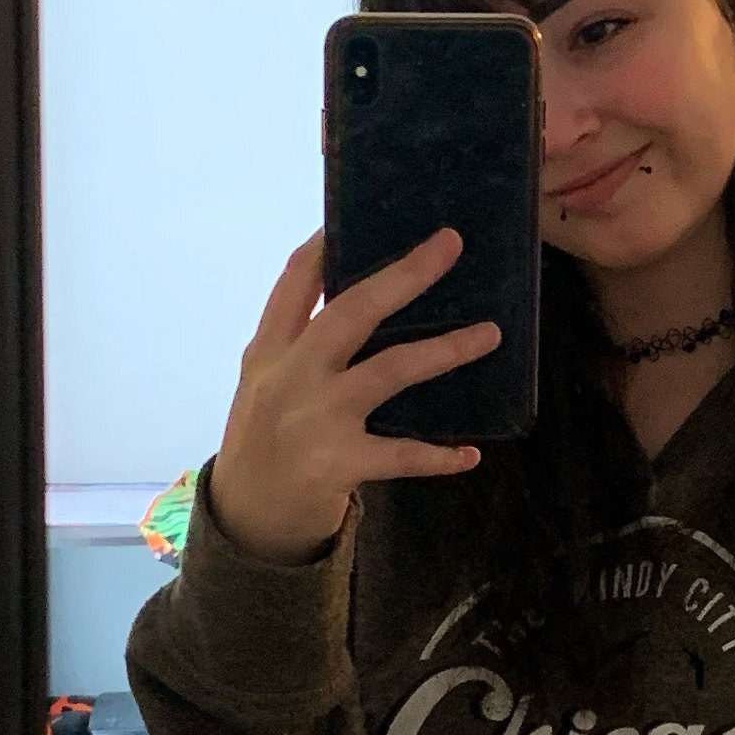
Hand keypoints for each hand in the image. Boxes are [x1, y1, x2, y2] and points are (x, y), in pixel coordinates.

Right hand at [207, 225, 504, 564]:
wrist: (244, 522)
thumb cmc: (264, 442)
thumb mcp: (265, 384)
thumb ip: (300, 344)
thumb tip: (367, 297)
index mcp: (269, 350)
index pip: (296, 281)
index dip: (330, 244)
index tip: (368, 212)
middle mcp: (290, 376)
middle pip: (351, 311)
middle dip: (404, 275)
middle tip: (450, 245)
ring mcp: (314, 419)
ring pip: (391, 370)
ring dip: (446, 350)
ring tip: (490, 334)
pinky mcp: (337, 464)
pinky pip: (401, 454)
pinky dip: (439, 454)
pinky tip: (469, 454)